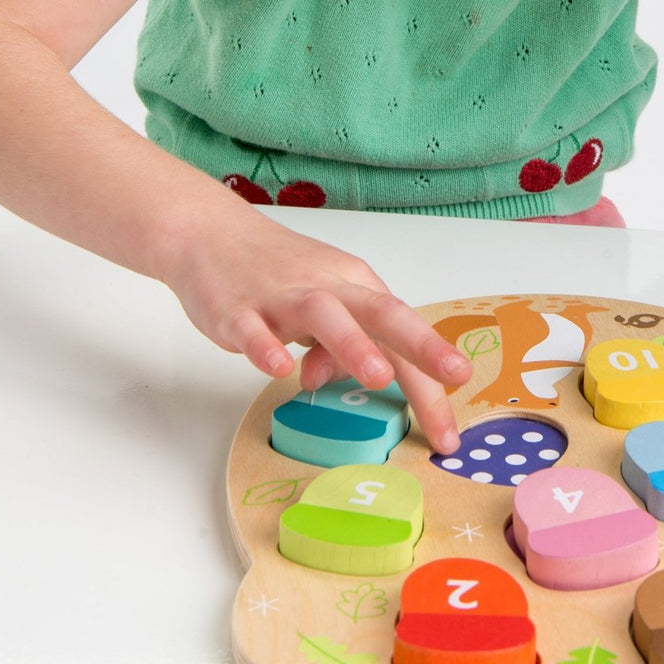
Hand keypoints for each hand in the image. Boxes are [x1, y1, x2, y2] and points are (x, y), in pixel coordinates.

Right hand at [162, 200, 471, 451]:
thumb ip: (335, 346)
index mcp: (354, 286)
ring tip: (378, 376)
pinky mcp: (237, 308)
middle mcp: (326, 286)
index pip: (403, 331)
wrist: (209, 233)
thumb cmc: (273, 272)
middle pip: (381, 312)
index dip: (432, 375)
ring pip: (323, 314)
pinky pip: (253, 328)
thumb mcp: (316, 306)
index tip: (451, 429)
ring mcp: (281, 296)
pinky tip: (278, 368)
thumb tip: (334, 380)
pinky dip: (266, 346)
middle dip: (420, 344)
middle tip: (454, 375)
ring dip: (352, 344)